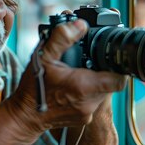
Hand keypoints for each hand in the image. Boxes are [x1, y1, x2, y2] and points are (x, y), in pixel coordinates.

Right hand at [6, 19, 127, 134]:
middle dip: (103, 70)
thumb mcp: (43, 57)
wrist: (24, 117)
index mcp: (84, 86)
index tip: (108, 58)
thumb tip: (81, 24)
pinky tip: (72, 87)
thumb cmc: (32, 89)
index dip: (118, 67)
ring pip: (103, 92)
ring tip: (78, 73)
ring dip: (95, 81)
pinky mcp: (83, 119)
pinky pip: (93, 102)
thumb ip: (62, 38)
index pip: (120, 79)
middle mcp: (90, 102)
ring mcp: (87, 114)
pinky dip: (87, 93)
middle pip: (111, 83)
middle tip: (87, 62)